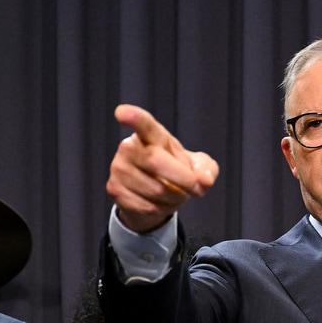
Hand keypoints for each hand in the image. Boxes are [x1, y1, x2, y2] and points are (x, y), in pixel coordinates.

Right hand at [106, 104, 218, 232]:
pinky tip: (160, 203)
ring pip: (155, 189)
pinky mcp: (114, 189)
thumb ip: (206, 169)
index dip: (133, 117)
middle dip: (182, 178)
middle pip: (155, 161)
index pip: (143, 124)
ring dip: (175, 198)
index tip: (121, 112)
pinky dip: (162, 209)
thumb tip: (205, 181)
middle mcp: (129, 147)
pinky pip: (147, 206)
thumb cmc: (177, 172)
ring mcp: (119, 168)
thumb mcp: (198, 167)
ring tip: (176, 194)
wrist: (154, 196)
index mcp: (152, 135)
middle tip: (198, 188)